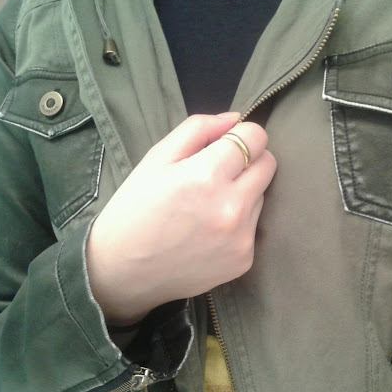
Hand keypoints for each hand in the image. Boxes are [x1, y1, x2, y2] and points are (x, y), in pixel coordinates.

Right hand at [86, 113, 276, 324]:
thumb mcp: (156, 159)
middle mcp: (232, 207)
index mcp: (206, 176)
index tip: (226, 144)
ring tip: (207, 207)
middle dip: (249, 160)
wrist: (123, 273)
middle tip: (218, 172)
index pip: (255, 137)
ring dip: (243, 192)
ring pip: (262, 196)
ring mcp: (241, 237)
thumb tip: (236, 118)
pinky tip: (209, 232)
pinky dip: (239, 223)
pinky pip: (254, 227)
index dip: (242, 135)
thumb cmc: (134, 210)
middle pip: (268, 164)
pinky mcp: (244, 260)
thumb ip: (198, 129)